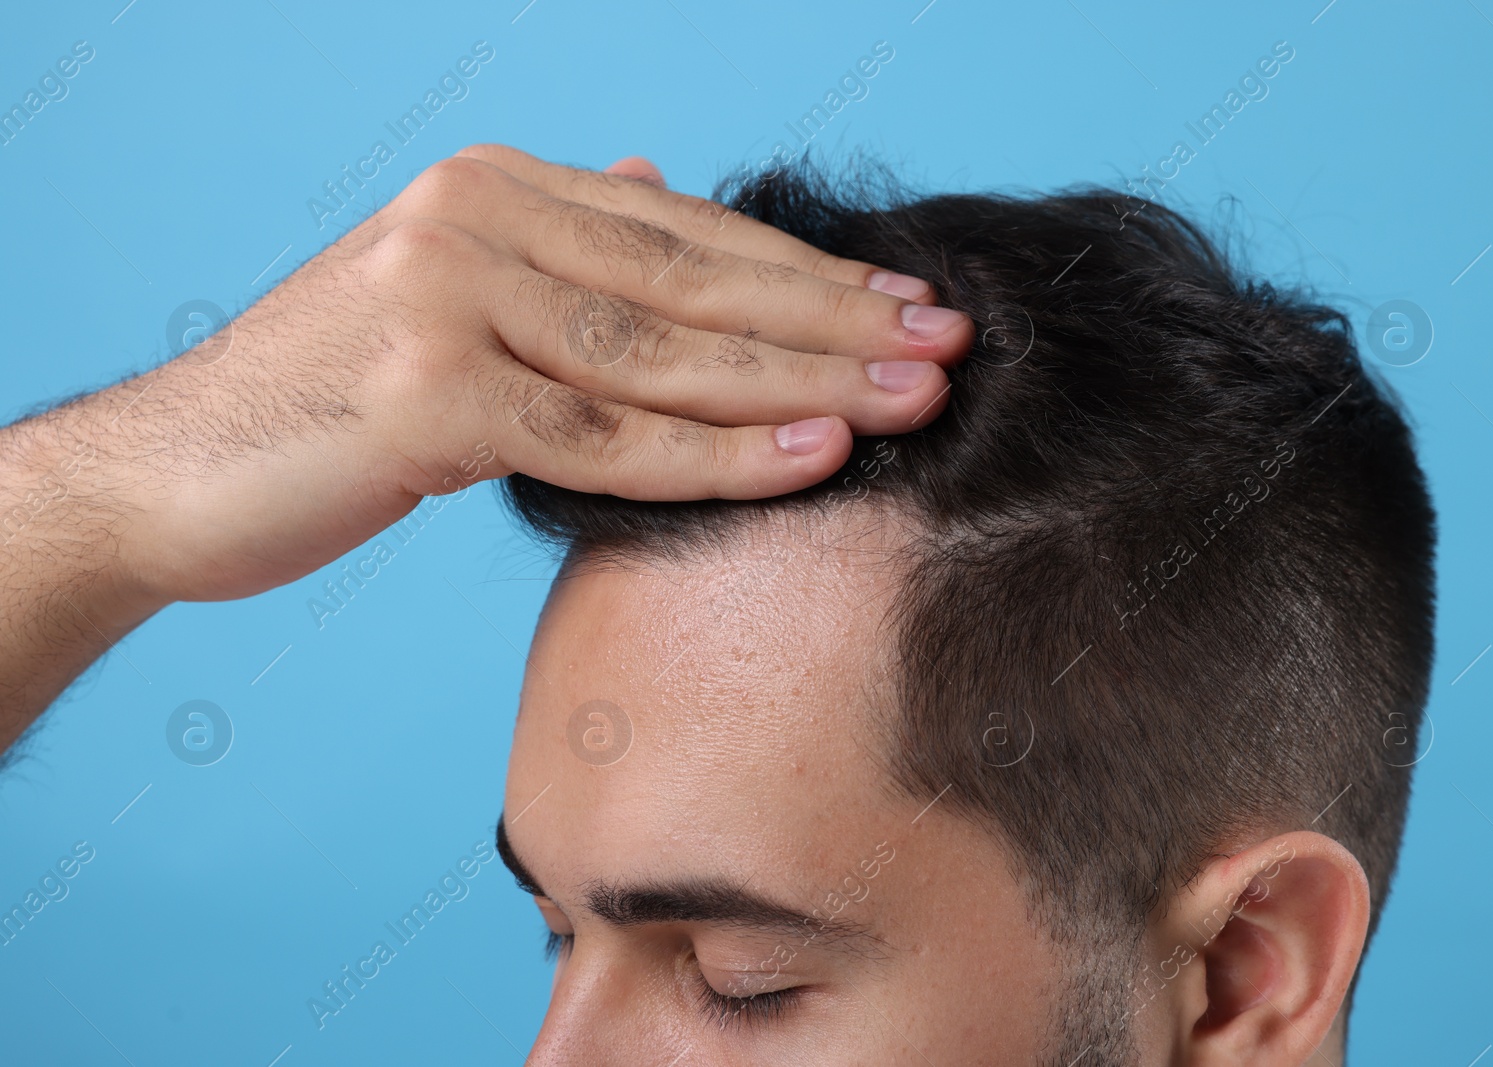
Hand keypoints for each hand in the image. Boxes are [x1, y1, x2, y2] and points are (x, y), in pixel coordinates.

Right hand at [0, 145, 969, 740]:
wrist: (173, 473)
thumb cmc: (328, 401)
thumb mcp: (447, 297)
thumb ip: (557, 246)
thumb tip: (650, 183)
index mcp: (494, 191)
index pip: (689, 234)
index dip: (808, 274)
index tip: (912, 302)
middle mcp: (472, 220)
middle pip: (696, 280)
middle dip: (835, 318)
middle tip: (951, 344)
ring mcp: (444, 298)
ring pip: (665, 353)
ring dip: (806, 380)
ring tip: (916, 397)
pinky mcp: (424, 394)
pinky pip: (603, 435)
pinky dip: (718, 451)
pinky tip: (814, 453)